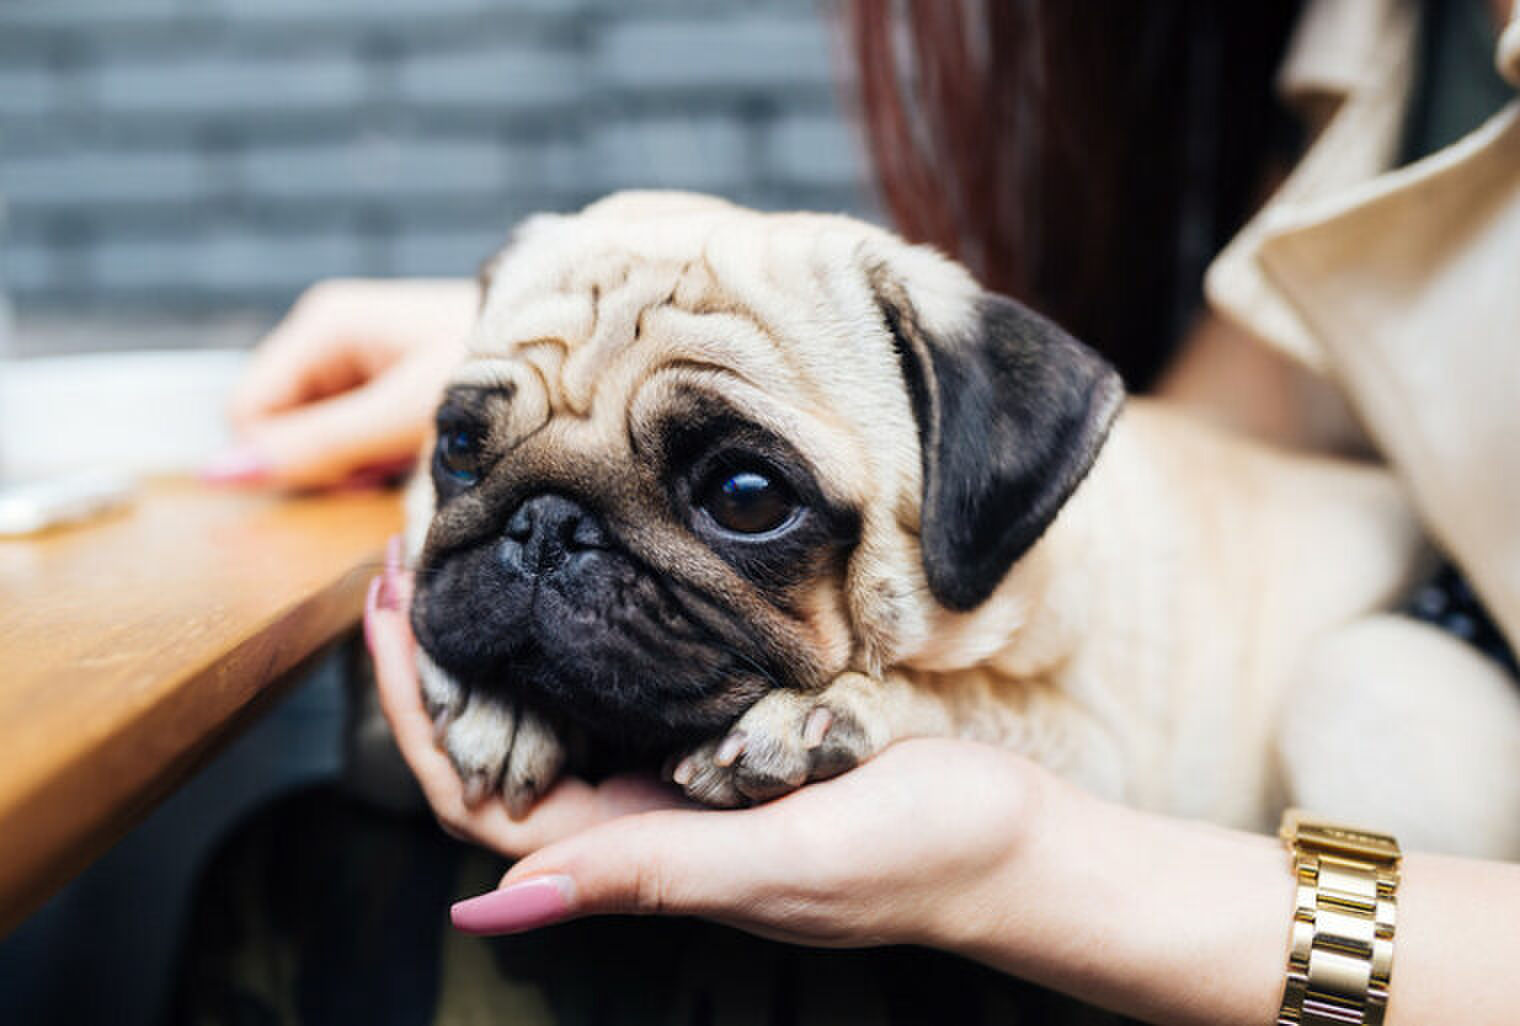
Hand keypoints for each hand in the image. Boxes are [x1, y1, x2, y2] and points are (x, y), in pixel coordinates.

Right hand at [211, 278, 478, 489]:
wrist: (577, 356)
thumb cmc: (501, 373)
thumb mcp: (403, 416)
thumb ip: (316, 446)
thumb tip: (218, 475)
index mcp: (324, 324)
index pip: (247, 412)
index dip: (290, 456)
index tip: (361, 468)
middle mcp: (334, 335)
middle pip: (280, 426)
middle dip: (328, 461)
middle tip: (396, 460)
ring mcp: (361, 359)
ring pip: (317, 438)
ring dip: (360, 463)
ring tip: (419, 452)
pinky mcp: (390, 384)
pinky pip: (355, 436)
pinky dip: (383, 456)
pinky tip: (424, 450)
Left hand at [363, 546, 1050, 950]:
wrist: (1010, 839)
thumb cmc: (912, 858)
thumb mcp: (777, 864)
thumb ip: (643, 875)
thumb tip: (487, 910)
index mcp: (634, 857)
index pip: (479, 796)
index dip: (416, 711)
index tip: (390, 609)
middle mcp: (642, 817)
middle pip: (501, 745)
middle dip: (440, 658)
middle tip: (412, 554)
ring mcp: (682, 778)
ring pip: (557, 710)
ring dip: (503, 639)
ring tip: (471, 553)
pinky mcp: (730, 736)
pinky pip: (626, 684)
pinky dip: (581, 630)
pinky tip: (578, 577)